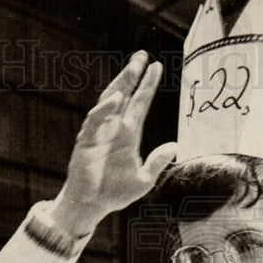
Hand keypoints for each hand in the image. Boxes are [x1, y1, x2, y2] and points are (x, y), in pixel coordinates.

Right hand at [50, 51, 176, 235]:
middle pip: (125, 95)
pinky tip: (117, 99)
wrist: (91, 205)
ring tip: (132, 70)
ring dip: (120, 85)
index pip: (140, 103)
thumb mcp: (143, 180)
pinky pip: (96, 120)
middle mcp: (114, 128)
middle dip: (132, 75)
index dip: (148, 85)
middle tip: (142, 56)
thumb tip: (175, 146)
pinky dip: (105, 108)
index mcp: (129, 134)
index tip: (157, 67)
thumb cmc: (115, 193)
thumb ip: (157, 162)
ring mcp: (99, 132)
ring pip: (109, 101)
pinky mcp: (86, 140)